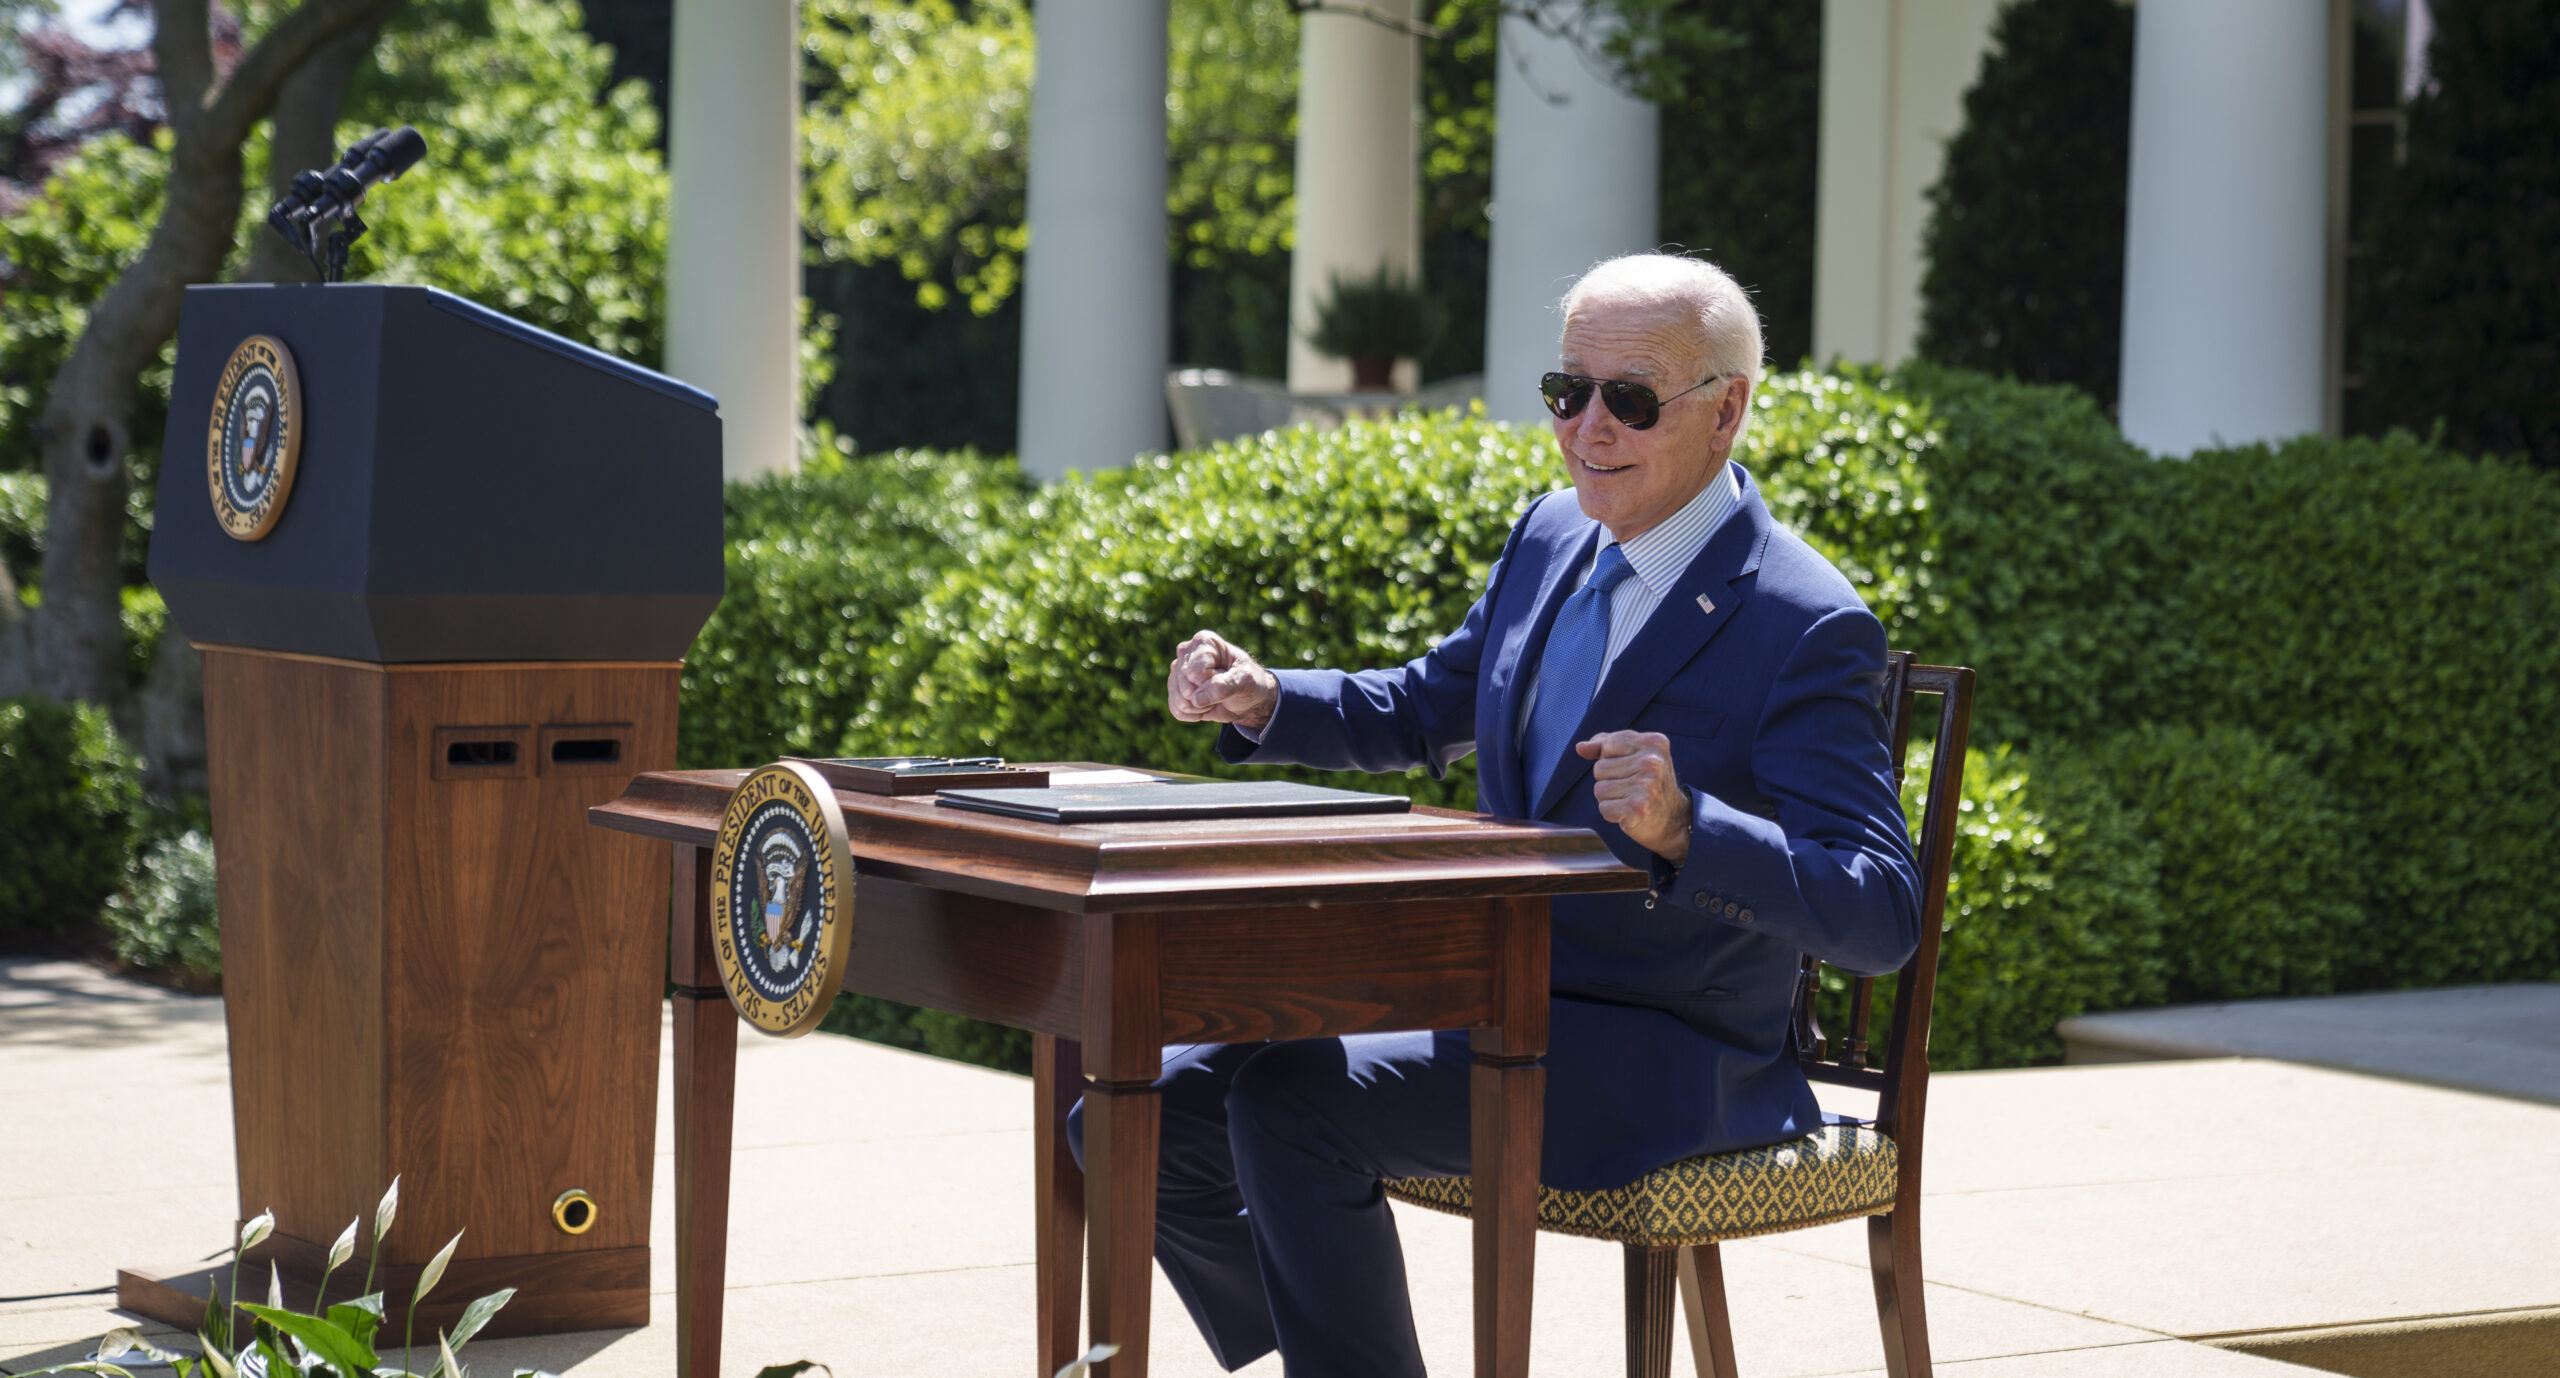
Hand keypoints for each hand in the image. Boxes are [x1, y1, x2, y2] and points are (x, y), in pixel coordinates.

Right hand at [1167, 629, 1278, 731]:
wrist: (1246, 698)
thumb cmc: (1248, 682)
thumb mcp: (1245, 681)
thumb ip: (1223, 687)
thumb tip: (1196, 699)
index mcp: (1204, 641)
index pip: (1195, 671)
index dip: (1212, 682)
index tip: (1227, 676)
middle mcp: (1186, 652)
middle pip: (1184, 686)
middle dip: (1206, 696)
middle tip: (1221, 690)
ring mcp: (1177, 671)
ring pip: (1179, 700)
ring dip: (1200, 707)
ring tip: (1214, 697)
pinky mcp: (1174, 689)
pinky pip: (1177, 710)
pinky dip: (1194, 714)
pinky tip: (1205, 704)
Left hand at [1577, 731, 1689, 861]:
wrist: (1674, 820)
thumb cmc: (1648, 784)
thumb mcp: (1633, 756)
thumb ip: (1605, 745)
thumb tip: (1580, 748)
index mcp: (1653, 742)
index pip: (1607, 744)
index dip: (1611, 759)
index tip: (1631, 769)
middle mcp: (1652, 761)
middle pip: (1600, 768)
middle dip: (1609, 781)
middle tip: (1632, 788)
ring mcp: (1647, 784)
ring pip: (1600, 789)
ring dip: (1610, 799)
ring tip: (1631, 800)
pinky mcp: (1638, 807)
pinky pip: (1604, 808)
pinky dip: (1613, 814)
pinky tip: (1630, 813)